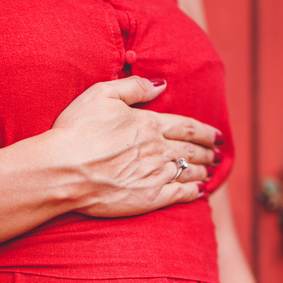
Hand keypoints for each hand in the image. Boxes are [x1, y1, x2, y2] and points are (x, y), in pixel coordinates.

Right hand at [46, 76, 220, 217]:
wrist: (63, 169)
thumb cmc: (77, 130)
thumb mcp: (102, 95)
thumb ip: (135, 87)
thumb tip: (162, 84)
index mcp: (149, 124)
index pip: (187, 127)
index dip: (206, 131)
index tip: (218, 135)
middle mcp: (158, 149)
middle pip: (192, 150)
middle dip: (209, 151)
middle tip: (218, 153)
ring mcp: (155, 175)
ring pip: (189, 171)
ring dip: (204, 170)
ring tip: (211, 170)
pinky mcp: (148, 198)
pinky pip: (179, 194)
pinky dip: (194, 192)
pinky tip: (200, 192)